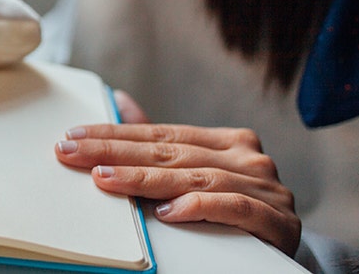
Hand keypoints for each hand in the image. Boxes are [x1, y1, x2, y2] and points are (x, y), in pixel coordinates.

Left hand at [54, 94, 300, 256]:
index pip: (160, 134)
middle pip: (171, 153)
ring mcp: (267, 188)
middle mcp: (249, 158)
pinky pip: (236, 208)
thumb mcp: (195, 176)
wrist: (286, 260)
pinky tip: (167, 212)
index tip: (72, 137)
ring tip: (105, 179)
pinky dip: (200, 207)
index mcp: (228, 142)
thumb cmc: (233, 215)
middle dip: (116, 152)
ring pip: (197, 178)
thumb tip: (120, 101)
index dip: (114, 135)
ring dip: (146, 179)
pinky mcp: (278, 221)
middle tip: (72, 153)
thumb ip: (160, 143)